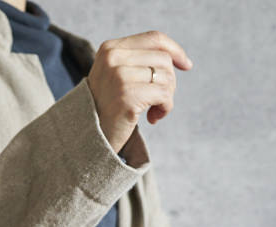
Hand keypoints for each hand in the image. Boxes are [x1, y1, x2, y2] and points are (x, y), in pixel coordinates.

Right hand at [86, 30, 192, 153]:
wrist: (88, 138)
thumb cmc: (108, 108)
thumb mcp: (118, 77)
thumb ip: (139, 61)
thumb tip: (177, 58)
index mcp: (110, 48)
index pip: (154, 38)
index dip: (174, 50)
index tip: (186, 65)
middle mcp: (113, 58)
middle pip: (163, 59)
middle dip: (169, 82)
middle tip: (158, 101)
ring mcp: (119, 76)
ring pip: (166, 76)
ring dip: (167, 97)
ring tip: (154, 110)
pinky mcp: (128, 96)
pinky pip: (164, 95)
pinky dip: (165, 108)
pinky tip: (153, 118)